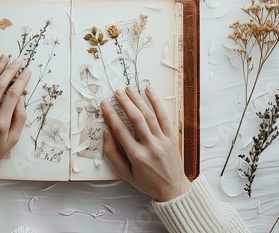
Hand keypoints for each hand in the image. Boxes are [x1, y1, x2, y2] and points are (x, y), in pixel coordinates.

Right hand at [100, 85, 189, 201]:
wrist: (173, 189)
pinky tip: (149, 90)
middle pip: (136, 118)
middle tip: (116, 92)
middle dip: (125, 102)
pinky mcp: (172, 137)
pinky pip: (164, 116)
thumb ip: (112, 154)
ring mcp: (163, 140)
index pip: (120, 130)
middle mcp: (150, 146)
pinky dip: (156, 102)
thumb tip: (106, 133)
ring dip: (138, 99)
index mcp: (136, 156)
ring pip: (149, 114)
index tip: (104, 104)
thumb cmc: (147, 182)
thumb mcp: (125, 174)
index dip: (111, 114)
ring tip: (128, 89)